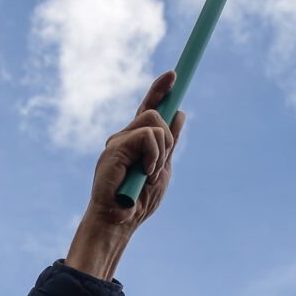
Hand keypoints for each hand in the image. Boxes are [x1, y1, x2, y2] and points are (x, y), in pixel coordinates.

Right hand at [65, 71, 186, 280]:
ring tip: (149, 174)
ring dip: (162, 150)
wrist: (119, 221)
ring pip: (154, 122)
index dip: (160, 89)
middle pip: (156, 112)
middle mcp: (125, 136)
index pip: (149, 107)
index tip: (174, 74)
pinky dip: (153, 155)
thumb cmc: (139, 201)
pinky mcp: (114, 148)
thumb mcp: (161, 168)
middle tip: (159, 166)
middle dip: (169, 137)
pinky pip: (147, 136)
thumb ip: (169, 143)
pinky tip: (145, 174)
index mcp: (136, 141)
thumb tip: (180, 113)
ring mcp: (118, 141)